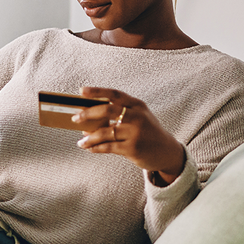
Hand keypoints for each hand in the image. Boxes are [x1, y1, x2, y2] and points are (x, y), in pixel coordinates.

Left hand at [71, 87, 185, 184]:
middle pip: (108, 109)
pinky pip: (108, 147)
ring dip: (90, 137)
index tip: (82, 91)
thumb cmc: (147, 133)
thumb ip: (118, 117)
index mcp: (137, 105)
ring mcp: (136, 132)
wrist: (167, 152)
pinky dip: (96, 147)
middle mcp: (137, 117)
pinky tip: (89, 148)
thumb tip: (87, 123)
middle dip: (88, 113)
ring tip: (81, 142)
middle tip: (75, 118)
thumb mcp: (138, 118)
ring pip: (105, 132)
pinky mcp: (133, 148)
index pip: (115, 94)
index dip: (97, 91)